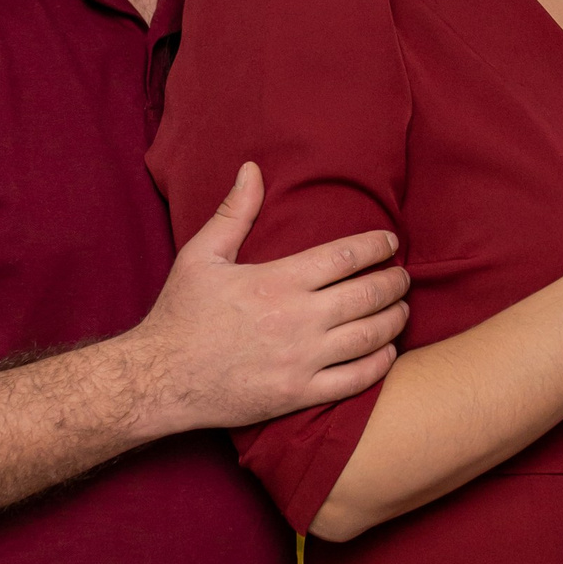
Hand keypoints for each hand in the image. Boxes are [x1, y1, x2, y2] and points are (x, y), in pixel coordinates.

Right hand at [132, 163, 410, 430]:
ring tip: (402, 310)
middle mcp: (297, 319)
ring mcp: (301, 359)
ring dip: (394, 320)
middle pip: (368, 294)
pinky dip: (380, 364)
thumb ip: (234, 212)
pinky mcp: (299, 394)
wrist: (159, 379)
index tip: (390, 243)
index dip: (376, 246)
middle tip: (403, 277)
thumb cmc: (180, 315)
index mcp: (277, 280)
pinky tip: (387, 353)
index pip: (345, 255)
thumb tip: (252, 169)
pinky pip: (355, 379)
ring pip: (370, 336)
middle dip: (395, 283)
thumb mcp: (201, 256)